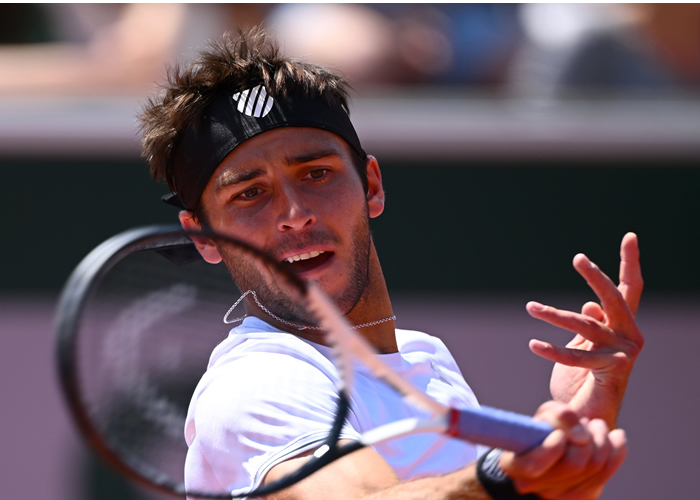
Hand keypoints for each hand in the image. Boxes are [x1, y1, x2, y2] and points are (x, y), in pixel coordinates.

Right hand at [501, 401, 627, 499]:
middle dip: (586, 437)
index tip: (560, 435)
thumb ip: (557, 416)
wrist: (557, 444)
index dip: (550, 450)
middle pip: (573, 464)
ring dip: (601, 439)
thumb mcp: (543, 416)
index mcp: (515, 465)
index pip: (533, 466)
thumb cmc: (544, 428)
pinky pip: (608, 472)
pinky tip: (615, 437)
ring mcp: (559, 496)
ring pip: (594, 466)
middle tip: (586, 422)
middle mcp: (535, 486)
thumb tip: (582, 435)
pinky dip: (616, 449)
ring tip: (595, 426)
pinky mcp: (582, 496)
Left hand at [526, 233, 643, 427]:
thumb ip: (590, 323)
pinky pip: (576, 356)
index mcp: (623, 324)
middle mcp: (630, 334)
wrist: (588, 416)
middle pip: (614, 297)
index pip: (629, 288)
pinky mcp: (612, 370)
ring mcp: (624, 352)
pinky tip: (534, 344)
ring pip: (584, 325)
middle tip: (578, 258)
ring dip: (554, 314)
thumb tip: (590, 305)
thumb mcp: (584, 345)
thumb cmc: (583, 378)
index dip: (629, 262)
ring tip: (531, 307)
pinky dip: (553, 349)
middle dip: (596, 276)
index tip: (629, 236)